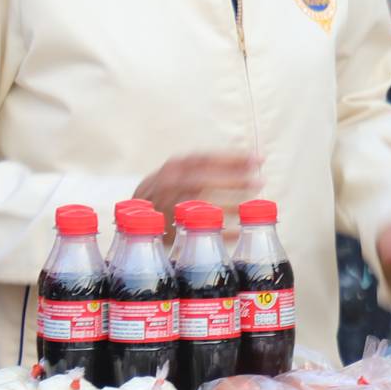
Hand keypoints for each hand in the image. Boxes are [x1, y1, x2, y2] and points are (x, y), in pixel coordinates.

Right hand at [132, 153, 262, 230]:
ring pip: (198, 206)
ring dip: (228, 205)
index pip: (205, 158)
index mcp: (173, 168)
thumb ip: (204, 168)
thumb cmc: (164, 192)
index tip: (258, 159)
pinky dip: (218, 232)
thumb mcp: (177, 173)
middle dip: (234, 180)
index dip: (233, 157)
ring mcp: (165, 207)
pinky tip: (238, 231)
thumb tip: (248, 164)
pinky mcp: (166, 230)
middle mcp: (167, 184)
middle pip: (202, 180)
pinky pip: (195, 232)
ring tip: (252, 206)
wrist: (130, 217)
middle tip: (260, 181)